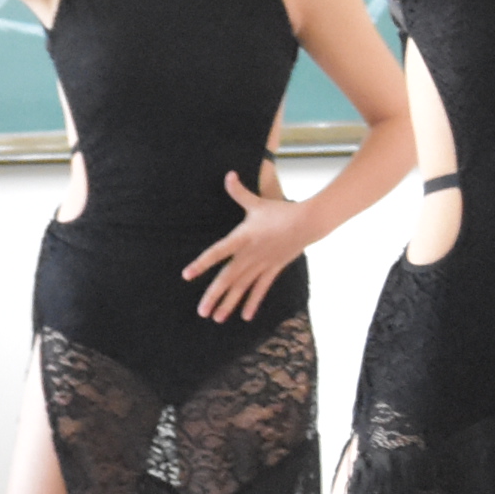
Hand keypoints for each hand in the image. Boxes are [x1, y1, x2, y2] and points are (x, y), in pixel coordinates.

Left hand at [182, 172, 320, 321]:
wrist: (308, 222)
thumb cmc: (279, 211)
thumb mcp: (257, 202)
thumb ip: (239, 192)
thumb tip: (228, 174)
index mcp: (242, 238)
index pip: (217, 252)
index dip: (202, 264)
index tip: (187, 275)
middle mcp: (250, 255)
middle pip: (228, 278)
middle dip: (214, 296)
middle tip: (201, 312)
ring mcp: (262, 264)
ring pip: (243, 288)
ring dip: (230, 304)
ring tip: (216, 318)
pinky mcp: (273, 269)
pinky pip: (261, 289)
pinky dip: (252, 302)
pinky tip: (245, 317)